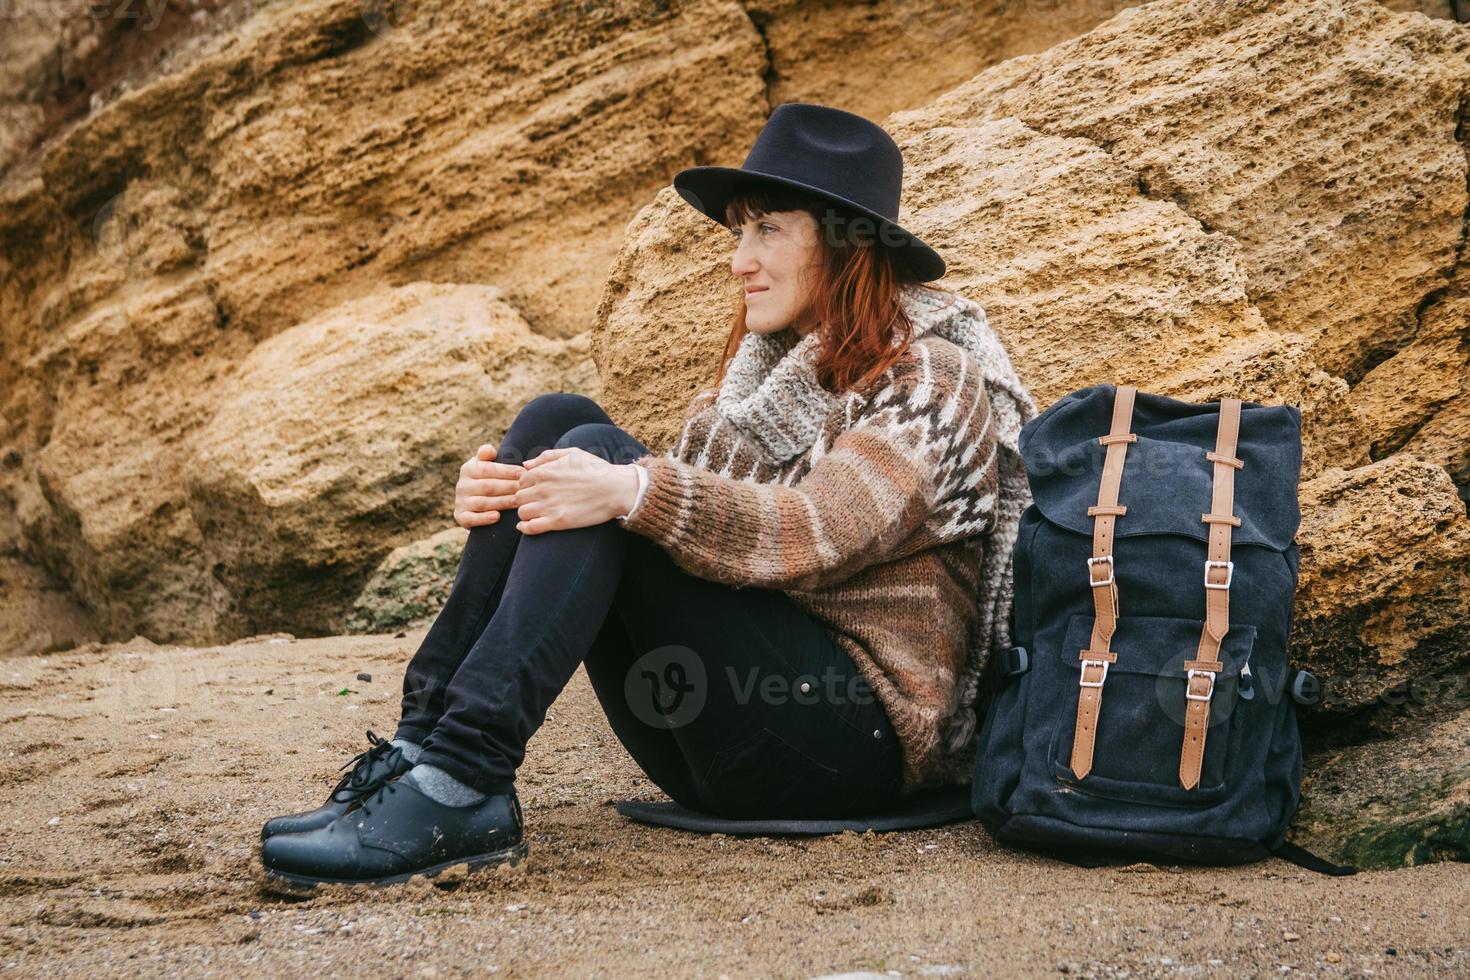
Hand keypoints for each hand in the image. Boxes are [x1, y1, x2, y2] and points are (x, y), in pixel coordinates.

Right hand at [454, 443, 524, 528]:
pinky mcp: (460, 517)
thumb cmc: (489, 479)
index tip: (523, 473)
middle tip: (524, 489)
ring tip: (517, 502)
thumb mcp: (486, 464)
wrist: (476, 505)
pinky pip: (472, 518)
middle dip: (508, 487)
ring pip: (483, 502)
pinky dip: (484, 518)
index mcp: (468, 469)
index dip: (506, 471)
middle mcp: (462, 485)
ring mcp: (460, 502)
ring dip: (501, 502)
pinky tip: (496, 516)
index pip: (488, 469)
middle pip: (487, 486)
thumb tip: (488, 450)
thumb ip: (487, 454)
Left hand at [514, 447, 641, 533]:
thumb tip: (525, 465)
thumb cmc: (596, 469)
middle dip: (524, 500)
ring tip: (535, 514)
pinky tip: (529, 526)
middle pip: (518, 497)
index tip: (535, 490)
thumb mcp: (572, 454)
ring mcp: (549, 506)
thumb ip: (546, 457)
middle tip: (536, 503)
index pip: (520, 481)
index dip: (526, 486)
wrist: (616, 489)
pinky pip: (530, 528)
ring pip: (522, 513)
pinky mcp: (558, 522)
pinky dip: (525, 528)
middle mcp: (543, 488)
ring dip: (526, 514)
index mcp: (544, 472)